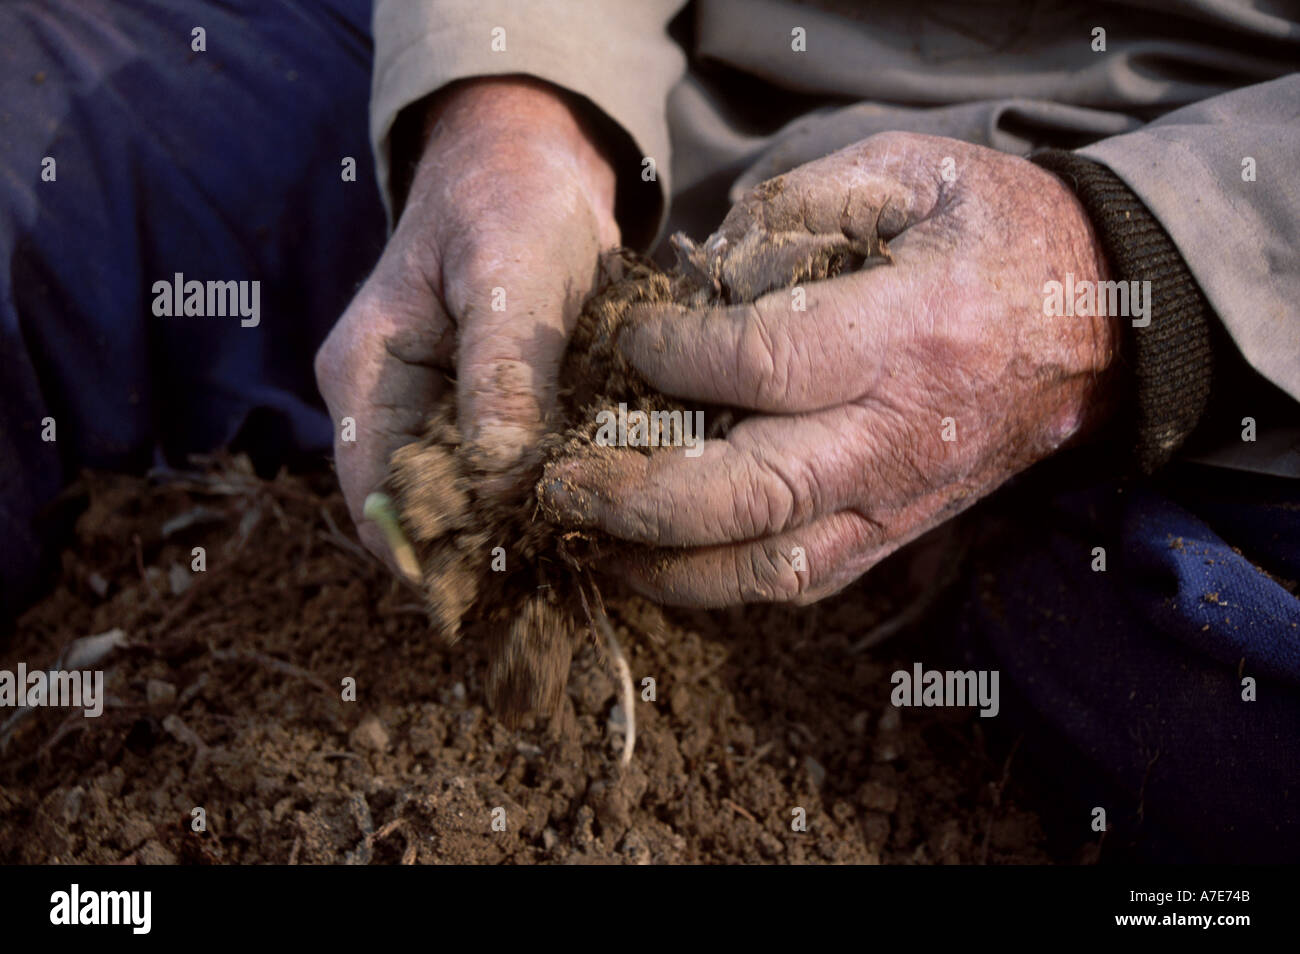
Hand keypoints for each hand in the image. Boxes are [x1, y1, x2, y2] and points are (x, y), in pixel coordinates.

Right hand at [315, 77, 619, 566]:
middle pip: (418, 514)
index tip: (500, 583)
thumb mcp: (509, 278)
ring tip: (576, 557)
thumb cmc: (511, 202)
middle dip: (478, 553)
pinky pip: (501, 476)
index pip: (375, 499)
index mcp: (365, 376)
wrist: (536, 165)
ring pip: (464, 503)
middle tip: (553, 583)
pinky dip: (537, 497)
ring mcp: (435, 414)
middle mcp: (389, 407)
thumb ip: (502, 378)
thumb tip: (498, 480)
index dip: (429, 553)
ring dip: (513, 531)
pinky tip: (587, 516)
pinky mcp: (482, 414)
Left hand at [542, 132, 1117, 606]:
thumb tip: (700, 266)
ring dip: (665, 566)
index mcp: (911, 333)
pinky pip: (802, 581)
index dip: (673, 359)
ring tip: (590, 539)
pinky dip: (719, 583)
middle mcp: (900, 436)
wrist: (1100, 324)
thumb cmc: (999, 236)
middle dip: (637, 497)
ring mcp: (901, 499)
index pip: (762, 366)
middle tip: (561, 484)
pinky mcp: (897, 532)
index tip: (631, 341)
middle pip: (751, 496)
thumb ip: (798, 204)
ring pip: (770, 568)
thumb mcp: (911, 172)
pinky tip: (659, 559)